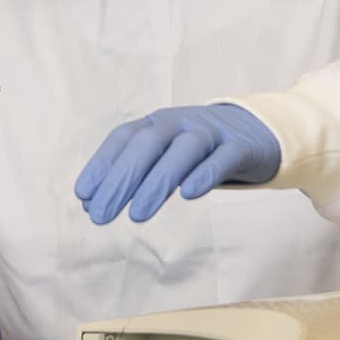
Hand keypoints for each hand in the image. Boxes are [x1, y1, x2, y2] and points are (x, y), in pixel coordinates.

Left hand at [74, 104, 281, 224]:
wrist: (255, 131)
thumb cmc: (198, 151)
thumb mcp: (164, 157)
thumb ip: (132, 177)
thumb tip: (91, 205)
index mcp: (156, 123)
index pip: (123, 139)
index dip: (102, 164)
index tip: (84, 195)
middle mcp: (180, 123)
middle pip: (147, 144)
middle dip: (122, 179)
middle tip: (101, 215)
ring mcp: (211, 132)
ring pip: (182, 150)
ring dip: (157, 182)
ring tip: (138, 215)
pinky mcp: (240, 147)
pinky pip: (222, 158)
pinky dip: (204, 174)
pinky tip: (189, 194)